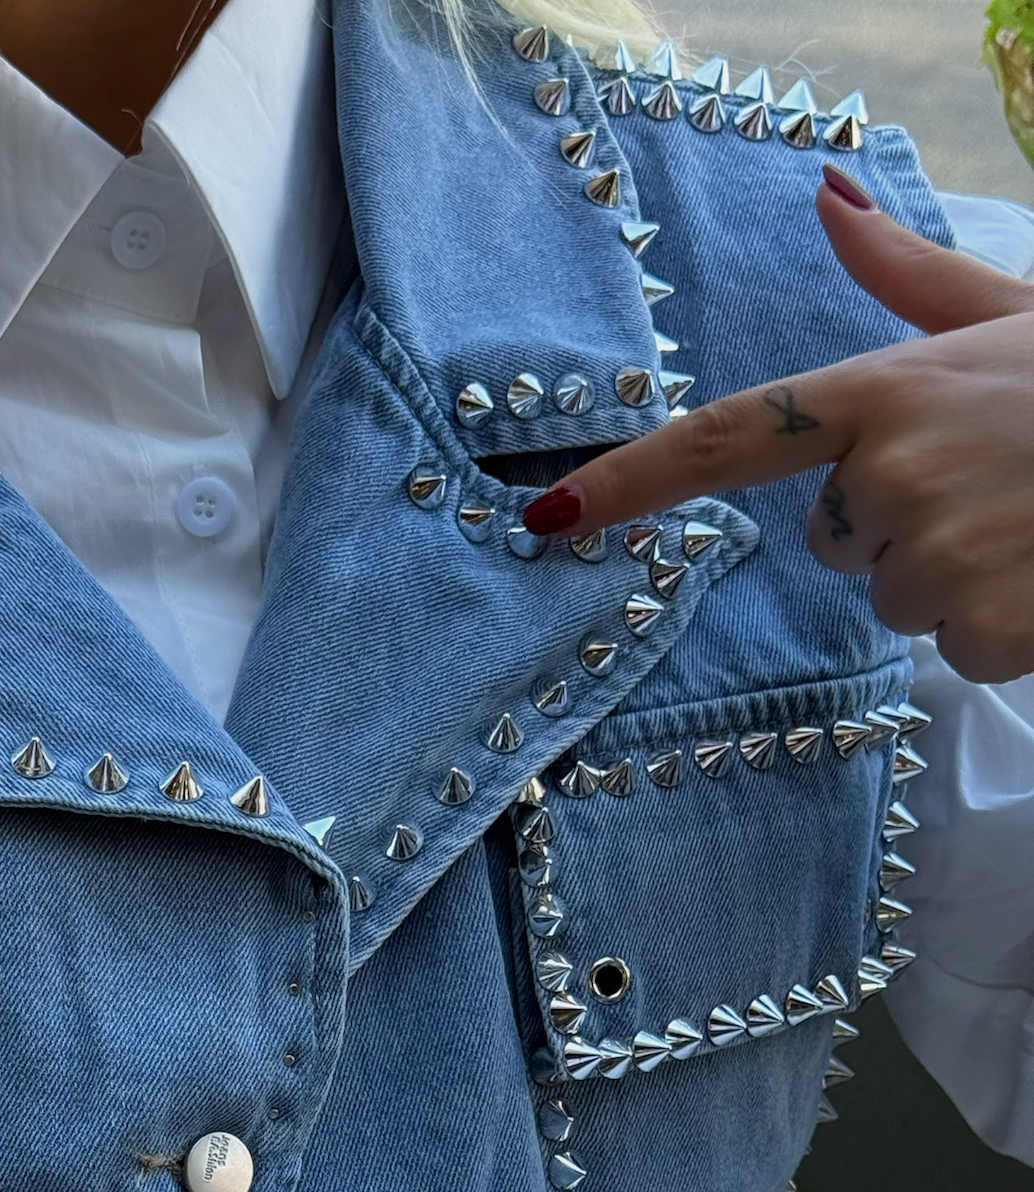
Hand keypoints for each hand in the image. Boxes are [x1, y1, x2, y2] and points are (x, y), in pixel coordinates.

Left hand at [521, 166, 1033, 684]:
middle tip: (1005, 481)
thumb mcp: (1010, 316)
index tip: (545, 521)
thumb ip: (909, 280)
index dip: (630, 483)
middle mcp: (893, 468)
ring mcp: (934, 548)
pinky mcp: (977, 624)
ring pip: (896, 597)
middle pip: (837, 537)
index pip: (729, 439)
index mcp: (890, 388)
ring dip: (961, 575)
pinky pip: (953, 649)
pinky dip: (1006, 628)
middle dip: (908, 521)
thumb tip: (827, 200)